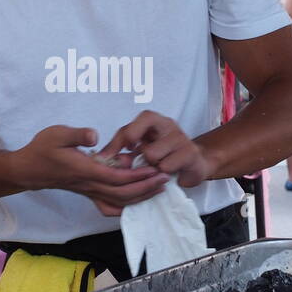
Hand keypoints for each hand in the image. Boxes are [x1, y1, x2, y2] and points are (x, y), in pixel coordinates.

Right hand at [12, 125, 167, 216]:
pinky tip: (135, 202)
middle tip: (165, 179)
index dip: (139, 176)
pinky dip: (124, 207)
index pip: (118, 177)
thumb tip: (95, 136)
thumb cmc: (42, 149)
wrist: (28, 169)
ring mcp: (89, 191)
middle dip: (146, 187)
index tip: (156, 170)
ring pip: (119, 201)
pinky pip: (109, 205)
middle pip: (124, 193)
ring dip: (140, 197)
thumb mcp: (57, 134)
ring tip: (158, 189)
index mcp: (86, 171)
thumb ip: (78, 135)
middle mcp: (90, 185)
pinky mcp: (87, 192)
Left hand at [97, 111, 213, 188]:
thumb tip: (100, 157)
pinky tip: (167, 173)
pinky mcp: (190, 154)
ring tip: (156, 167)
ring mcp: (181, 138)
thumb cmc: (161, 154)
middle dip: (140, 152)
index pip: (143, 117)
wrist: (191, 165)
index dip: (131, 133)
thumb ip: (121, 148)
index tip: (127, 147)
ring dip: (151, 166)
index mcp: (155, 120)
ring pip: (153, 154)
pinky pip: (166, 166)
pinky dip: (162, 173)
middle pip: (148, 127)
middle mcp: (169, 125)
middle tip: (143, 159)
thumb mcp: (139, 147)